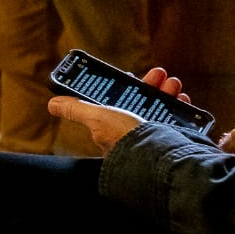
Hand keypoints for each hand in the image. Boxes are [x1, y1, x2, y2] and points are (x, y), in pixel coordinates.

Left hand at [46, 66, 189, 152]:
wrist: (159, 159)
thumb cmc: (126, 138)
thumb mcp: (97, 118)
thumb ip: (75, 109)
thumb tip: (52, 104)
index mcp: (115, 129)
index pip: (118, 104)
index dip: (126, 88)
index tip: (132, 76)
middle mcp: (134, 134)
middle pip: (142, 102)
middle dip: (151, 85)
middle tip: (159, 74)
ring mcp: (154, 136)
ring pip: (161, 107)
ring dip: (166, 91)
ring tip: (173, 83)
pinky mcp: (173, 139)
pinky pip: (177, 118)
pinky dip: (180, 105)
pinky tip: (182, 99)